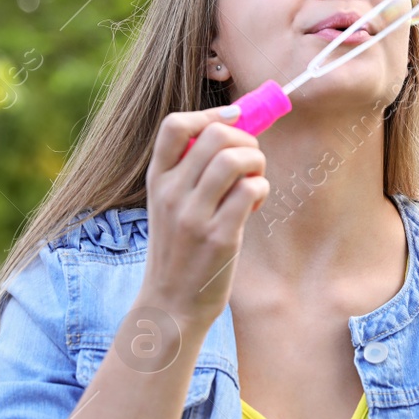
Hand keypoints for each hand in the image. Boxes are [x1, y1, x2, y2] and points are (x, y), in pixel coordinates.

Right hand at [139, 106, 269, 327]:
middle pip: (214, 136)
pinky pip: (249, 190)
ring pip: (234, 160)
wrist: (170, 304)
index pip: (173, 125)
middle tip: (250, 159)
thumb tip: (233, 131)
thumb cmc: (179, 250)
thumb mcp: (169, 206)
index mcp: (157, 180)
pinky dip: (261, 188)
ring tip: (254, 179)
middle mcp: (171, 194)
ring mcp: (194, 216)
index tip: (231, 121)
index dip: (209, 114)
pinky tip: (255, 203)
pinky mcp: (219, 237)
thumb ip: (190, 172)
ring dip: (256, 162)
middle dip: (244, 139)